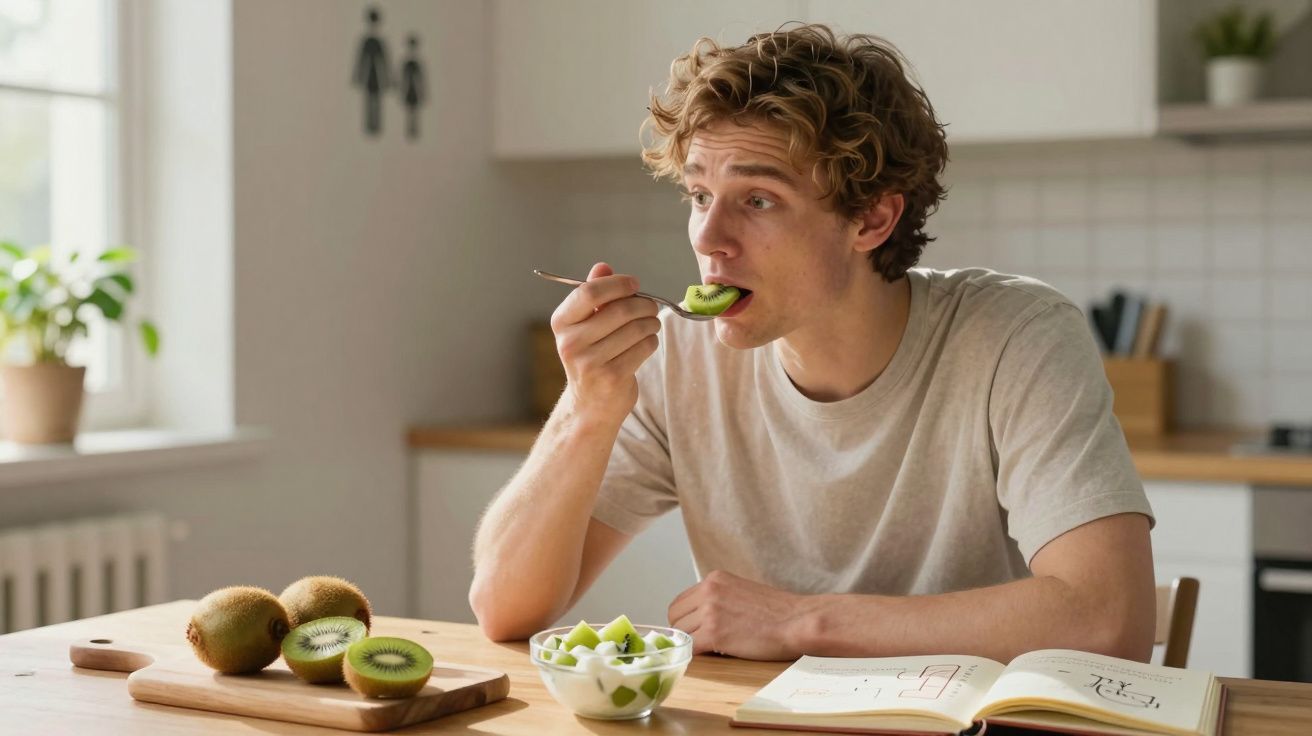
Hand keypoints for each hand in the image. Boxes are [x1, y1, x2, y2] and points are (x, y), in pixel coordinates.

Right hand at [550, 262, 660, 427]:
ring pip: (637, 328)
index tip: (634, 284)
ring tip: (651, 325)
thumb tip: (603, 266)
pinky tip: (645, 344)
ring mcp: (590, 362)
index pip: (589, 292)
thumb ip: (594, 294)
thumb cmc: (591, 356)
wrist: (590, 405)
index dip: (617, 284)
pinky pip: (644, 347)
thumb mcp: (586, 324)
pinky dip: (651, 341)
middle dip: (644, 304)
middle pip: (620, 310)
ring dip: (652, 323)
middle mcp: (571, 343)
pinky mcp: (612, 377)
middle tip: (651, 306)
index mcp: (561, 323)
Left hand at [667, 570, 809, 660]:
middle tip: (703, 642)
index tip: (695, 630)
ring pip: (681, 633)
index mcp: (714, 579)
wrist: (798, 621)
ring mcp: (710, 611)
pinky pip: (690, 648)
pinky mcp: (714, 633)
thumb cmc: (779, 612)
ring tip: (715, 648)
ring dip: (694, 644)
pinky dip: (697, 655)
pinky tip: (714, 655)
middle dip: (685, 631)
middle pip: (675, 617)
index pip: (681, 601)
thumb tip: (699, 617)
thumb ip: (719, 599)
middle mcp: (708, 590)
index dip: (686, 619)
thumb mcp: (742, 592)